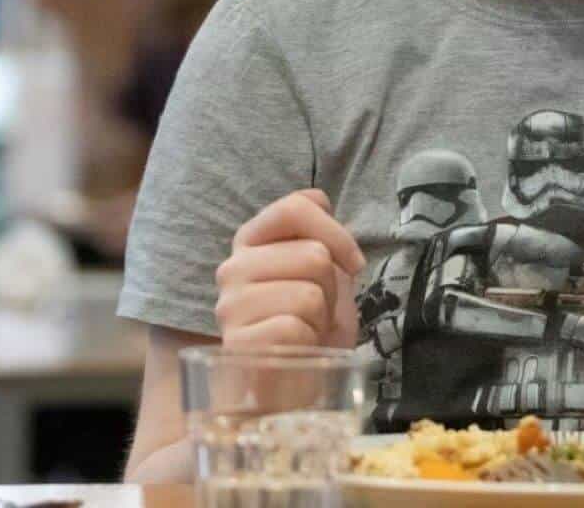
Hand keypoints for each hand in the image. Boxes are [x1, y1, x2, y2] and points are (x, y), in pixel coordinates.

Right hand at [215, 189, 365, 350]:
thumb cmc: (311, 325)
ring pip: (309, 293)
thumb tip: (319, 200)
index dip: (336, 233)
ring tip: (306, 329)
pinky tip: (295, 349)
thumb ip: (317, 233)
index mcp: (251, 241)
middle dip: (332, 288)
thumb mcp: (323, 271)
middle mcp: (232, 268)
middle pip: (313, 254)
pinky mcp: (237, 343)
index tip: (353, 264)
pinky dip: (308, 342)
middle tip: (318, 311)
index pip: (295, 206)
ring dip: (321, 317)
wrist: (294, 385)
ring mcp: (230, 306)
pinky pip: (295, 326)